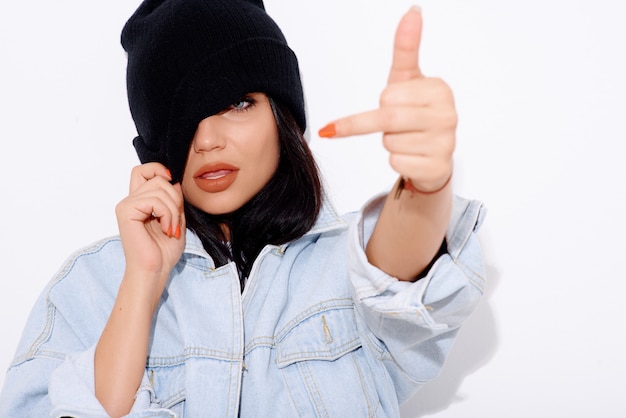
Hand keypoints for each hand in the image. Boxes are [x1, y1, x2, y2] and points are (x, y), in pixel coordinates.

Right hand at [115, 163, 184, 293]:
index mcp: (139, 202)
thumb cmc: (163, 252)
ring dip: (173, 209)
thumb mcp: (176, 219)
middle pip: (157, 178)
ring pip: (159, 188)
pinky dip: (167, 214)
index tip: (172, 184)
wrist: (155, 271)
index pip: (142, 171)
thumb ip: (174, 200)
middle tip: (176, 219)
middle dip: (175, 197)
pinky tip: (166, 229)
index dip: (158, 170)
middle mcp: (130, 201)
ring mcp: (126, 206)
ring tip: (171, 227)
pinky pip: (154, 200)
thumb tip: (173, 182)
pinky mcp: (126, 212)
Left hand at [319, 7, 454, 192]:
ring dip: (389, 142)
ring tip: (408, 139)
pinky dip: (397, 161)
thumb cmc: (415, 113)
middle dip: (379, 123)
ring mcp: (445, 144)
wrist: (431, 155)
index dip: (384, 102)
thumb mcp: (407, 79)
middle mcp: (448, 116)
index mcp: (440, 90)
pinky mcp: (437, 168)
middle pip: (387, 119)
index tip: (398, 103)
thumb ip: (406, 47)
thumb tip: (413, 11)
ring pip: (389, 142)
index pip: (388, 96)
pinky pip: (396, 162)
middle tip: (394, 124)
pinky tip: (413, 156)